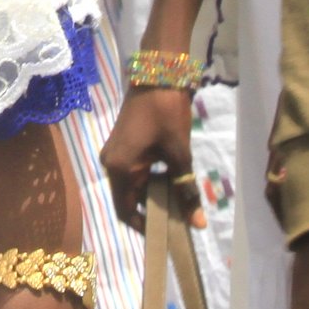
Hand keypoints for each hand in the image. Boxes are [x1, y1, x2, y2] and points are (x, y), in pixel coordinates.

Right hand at [100, 85, 200, 232]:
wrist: (158, 74)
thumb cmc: (166, 113)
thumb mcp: (179, 154)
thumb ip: (185, 190)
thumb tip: (197, 225)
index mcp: (119, 169)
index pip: (126, 212)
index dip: (145, 228)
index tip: (168, 235)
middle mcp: (110, 163)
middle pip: (128, 200)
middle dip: (153, 212)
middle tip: (179, 219)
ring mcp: (114, 153)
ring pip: (132, 185)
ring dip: (153, 195)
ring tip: (179, 201)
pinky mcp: (122, 144)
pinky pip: (132, 172)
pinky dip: (149, 180)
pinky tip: (170, 180)